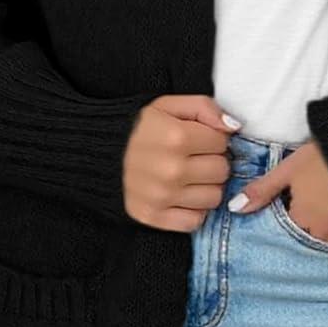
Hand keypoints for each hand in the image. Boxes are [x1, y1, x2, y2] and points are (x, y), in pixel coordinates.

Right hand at [123, 95, 241, 231]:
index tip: (196, 139)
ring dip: (205, 188)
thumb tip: (233, 127)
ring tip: (187, 177)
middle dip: (212, 163)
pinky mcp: (154, 217)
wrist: (94, 154)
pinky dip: (192, 211)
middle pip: (222, 171)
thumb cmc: (135, 128)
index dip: (212, 139)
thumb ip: (203, 108)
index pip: (222, 143)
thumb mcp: (166, 105)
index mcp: (177, 137)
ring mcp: (163, 197)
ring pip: (214, 198)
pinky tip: (181, 197)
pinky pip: (195, 221)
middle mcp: (172, 170)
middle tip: (193, 158)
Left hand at [228, 140, 327, 243]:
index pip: (290, 223)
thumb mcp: (290, 168)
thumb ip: (263, 190)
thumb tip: (235, 208)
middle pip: (312, 230)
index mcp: (302, 220)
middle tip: (325, 188)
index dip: (295, 206)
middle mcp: (324, 234)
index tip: (304, 190)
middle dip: (315, 215)